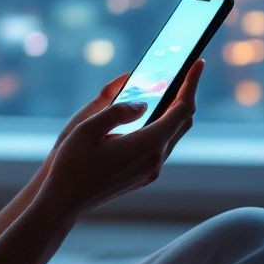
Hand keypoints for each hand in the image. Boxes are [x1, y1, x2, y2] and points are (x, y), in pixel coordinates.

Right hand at [37, 59, 203, 220]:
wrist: (65, 201)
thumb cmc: (71, 164)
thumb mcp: (88, 128)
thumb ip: (118, 110)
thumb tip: (142, 103)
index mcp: (147, 145)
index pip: (181, 108)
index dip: (191, 83)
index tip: (198, 62)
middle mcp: (155, 160)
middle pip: (183, 121)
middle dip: (186, 94)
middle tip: (184, 71)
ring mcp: (151, 171)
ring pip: (174, 134)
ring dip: (175, 111)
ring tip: (168, 88)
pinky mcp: (144, 176)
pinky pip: (163, 145)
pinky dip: (164, 125)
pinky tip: (152, 114)